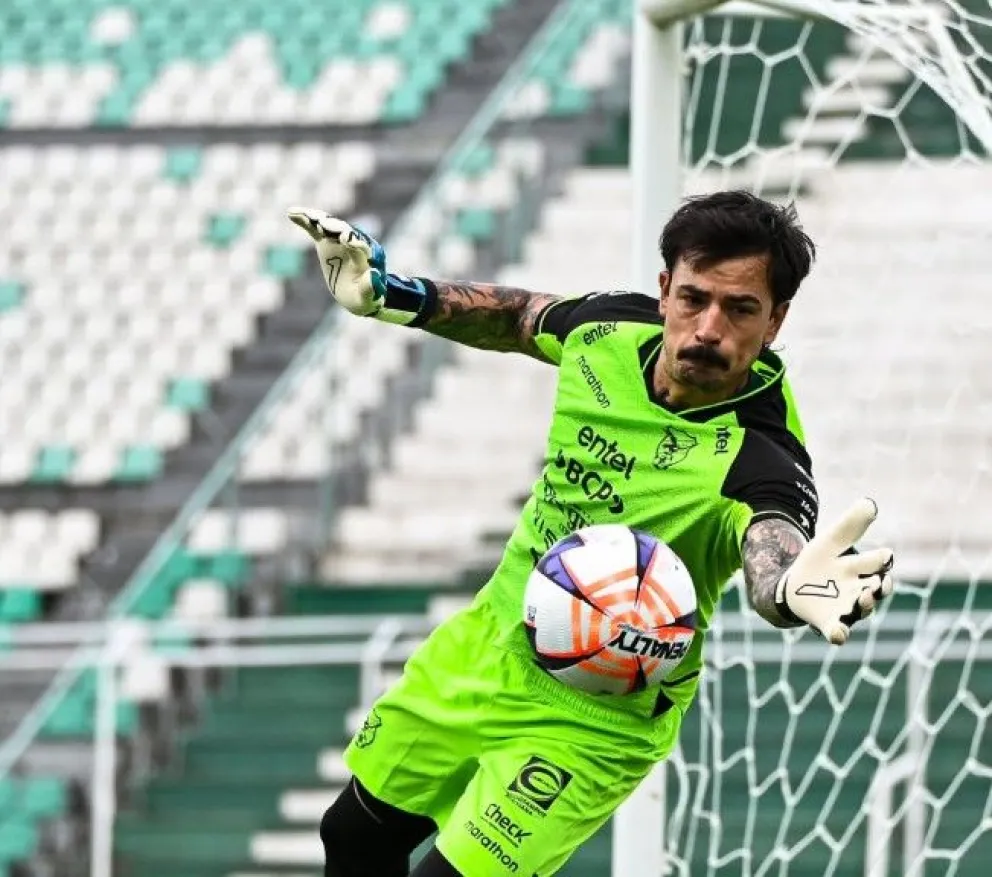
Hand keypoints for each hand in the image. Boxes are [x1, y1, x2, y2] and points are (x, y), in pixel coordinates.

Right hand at [288, 209, 385, 316]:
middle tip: (323, 224)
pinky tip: (291, 213)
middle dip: (335, 227)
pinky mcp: (326, 240)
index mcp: (368, 257)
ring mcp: (340, 240)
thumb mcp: (367, 297)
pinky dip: (305, 220)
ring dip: (318, 219)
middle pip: (345, 231)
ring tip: (306, 215)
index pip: (362, 246)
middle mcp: (355, 243)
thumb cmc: (364, 296)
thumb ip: (370, 288)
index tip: (346, 239)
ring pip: (330, 226)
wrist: (356, 293)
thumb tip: (373, 274)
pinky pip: (315, 228)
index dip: (354, 242)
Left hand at [776, 498, 893, 644]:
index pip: (880, 562)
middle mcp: (861, 590)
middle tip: (880, 582)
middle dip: (881, 586)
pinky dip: (840, 633)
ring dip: (866, 605)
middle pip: (878, 589)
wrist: (793, 584)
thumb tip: (870, 503)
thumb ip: (849, 525)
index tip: (884, 556)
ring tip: (865, 597)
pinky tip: (839, 633)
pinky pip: (839, 631)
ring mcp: (847, 608)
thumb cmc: (819, 562)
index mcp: (863, 568)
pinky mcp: (829, 622)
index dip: (883, 560)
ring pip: (863, 609)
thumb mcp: (830, 541)